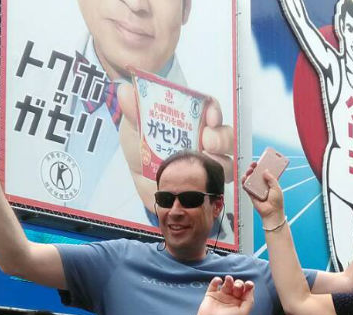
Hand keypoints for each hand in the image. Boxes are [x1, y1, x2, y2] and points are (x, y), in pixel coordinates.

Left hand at [117, 87, 234, 212]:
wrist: (137, 180)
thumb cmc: (141, 147)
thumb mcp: (135, 126)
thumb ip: (133, 110)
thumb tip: (125, 90)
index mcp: (192, 121)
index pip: (211, 110)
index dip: (214, 111)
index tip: (210, 116)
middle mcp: (205, 140)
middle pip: (225, 136)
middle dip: (221, 138)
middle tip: (207, 141)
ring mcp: (208, 164)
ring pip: (227, 162)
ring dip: (220, 162)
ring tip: (204, 164)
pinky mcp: (205, 186)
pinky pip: (217, 186)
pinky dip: (211, 183)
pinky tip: (197, 182)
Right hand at [194, 276, 255, 314]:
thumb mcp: (243, 313)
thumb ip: (249, 301)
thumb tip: (250, 288)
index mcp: (240, 303)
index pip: (246, 291)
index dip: (248, 285)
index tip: (249, 284)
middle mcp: (231, 299)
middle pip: (238, 286)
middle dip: (239, 283)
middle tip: (237, 286)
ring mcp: (221, 296)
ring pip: (227, 283)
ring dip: (229, 280)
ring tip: (228, 279)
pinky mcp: (211, 295)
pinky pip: (214, 284)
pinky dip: (216, 280)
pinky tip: (219, 281)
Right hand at [242, 163, 284, 221]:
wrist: (272, 213)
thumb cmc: (277, 202)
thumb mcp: (277, 187)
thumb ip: (271, 179)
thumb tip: (265, 171)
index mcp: (270, 183)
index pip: (266, 172)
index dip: (263, 166)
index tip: (262, 161)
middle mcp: (263, 185)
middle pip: (257, 174)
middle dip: (255, 168)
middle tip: (254, 164)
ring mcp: (257, 189)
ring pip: (251, 179)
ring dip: (249, 173)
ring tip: (250, 169)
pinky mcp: (251, 194)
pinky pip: (246, 187)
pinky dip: (244, 182)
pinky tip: (245, 177)